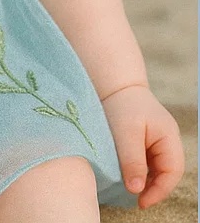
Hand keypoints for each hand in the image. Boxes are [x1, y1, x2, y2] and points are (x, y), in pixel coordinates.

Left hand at [102, 84, 183, 207]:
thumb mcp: (125, 133)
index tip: (141, 201)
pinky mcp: (147, 139)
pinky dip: (140, 170)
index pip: (172, 172)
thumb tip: (136, 190)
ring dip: (146, 180)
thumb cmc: (120, 104)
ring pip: (157, 168)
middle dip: (153, 187)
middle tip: (135, 199)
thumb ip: (133, 161)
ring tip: (131, 188)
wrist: (112, 83)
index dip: (159, 190)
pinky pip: (148, 161)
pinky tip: (128, 174)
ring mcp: (158, 139)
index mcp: (168, 136)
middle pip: (167, 172)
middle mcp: (167, 139)